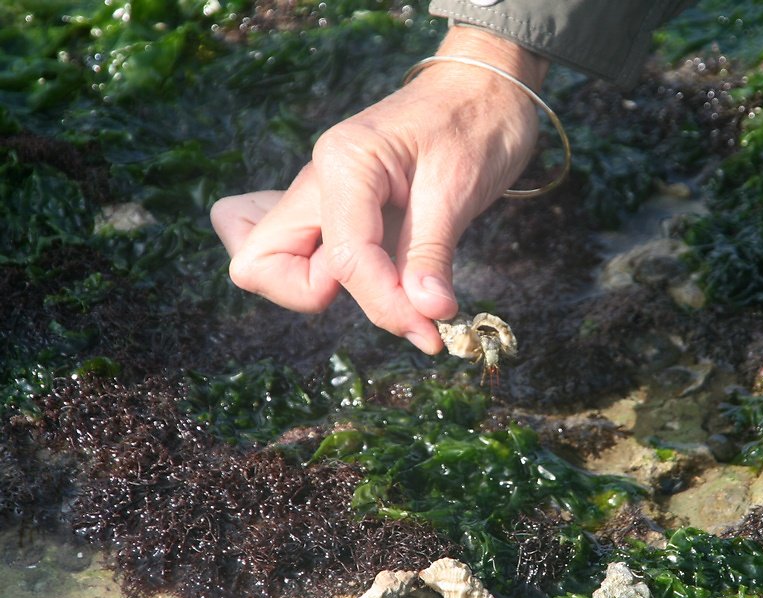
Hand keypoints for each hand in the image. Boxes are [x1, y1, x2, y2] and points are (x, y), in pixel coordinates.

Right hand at [211, 26, 547, 353]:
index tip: (431, 324)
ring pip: (269, 262)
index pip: (342, 260)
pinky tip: (379, 276)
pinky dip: (326, 278)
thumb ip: (432, 255)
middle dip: (317, 296)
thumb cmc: (476, 124)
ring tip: (392, 284)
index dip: (385, 302)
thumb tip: (427, 314)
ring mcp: (319, 196)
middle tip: (388, 290)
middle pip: (259, 263)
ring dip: (322, 290)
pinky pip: (298, 254)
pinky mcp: (333, 211)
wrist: (484, 87)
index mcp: (344, 164)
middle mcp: (316, 179)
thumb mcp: (460, 191)